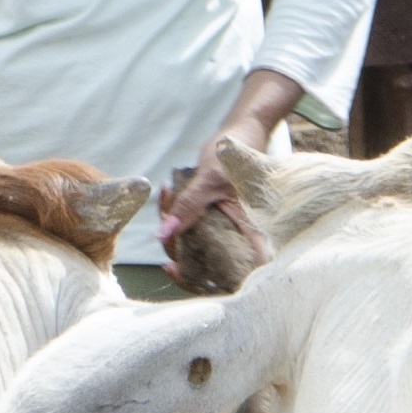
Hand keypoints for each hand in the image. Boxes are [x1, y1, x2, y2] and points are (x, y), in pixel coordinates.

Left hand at [159, 70, 302, 289]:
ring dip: (171, 223)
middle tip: (166, 207)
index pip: (226, 276)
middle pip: (199, 261)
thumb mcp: (210, 179)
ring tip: (168, 192)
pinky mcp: (212, 219)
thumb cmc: (236, 153)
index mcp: (246, 235)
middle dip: (174, 240)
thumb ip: (189, 206)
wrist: (243, 132)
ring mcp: (223, 229)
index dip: (197, 281)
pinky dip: (174, 214)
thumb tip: (164, 234)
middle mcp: (236, 237)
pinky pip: (188, 227)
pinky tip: (168, 192)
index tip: (171, 267)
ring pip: (190, 243)